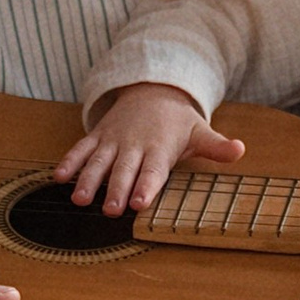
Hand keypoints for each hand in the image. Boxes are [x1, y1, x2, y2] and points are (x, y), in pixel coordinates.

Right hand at [56, 84, 245, 216]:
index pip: (153, 170)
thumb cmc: (177, 120)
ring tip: (80, 199)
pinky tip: (59, 178)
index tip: (140, 203)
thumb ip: (216, 146)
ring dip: (88, 180)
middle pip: (124, 170)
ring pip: (99, 162)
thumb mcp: (199, 130)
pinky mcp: (99, 136)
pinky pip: (81, 148)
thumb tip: (240, 150)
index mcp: (160, 147)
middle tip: (110, 210)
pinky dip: (70, 161)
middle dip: (116, 190)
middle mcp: (134, 145)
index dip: (147, 186)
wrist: (153, 88)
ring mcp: (114, 140)